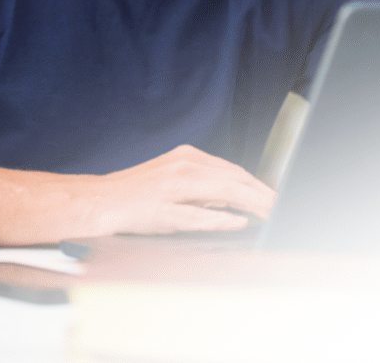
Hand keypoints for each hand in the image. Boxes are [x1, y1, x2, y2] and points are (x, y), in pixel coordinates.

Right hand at [0, 144, 276, 245]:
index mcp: (186, 158)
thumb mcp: (173, 181)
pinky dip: (221, 218)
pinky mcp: (164, 207)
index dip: (255, 184)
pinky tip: (237, 221)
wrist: (100, 201)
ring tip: (267, 212)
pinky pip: (199, 214)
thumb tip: (232, 202)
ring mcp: (174, 185)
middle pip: (232, 178)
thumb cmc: (135, 194)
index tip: (273, 195)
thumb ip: (202, 189)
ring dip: (249, 203)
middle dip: (260, 193)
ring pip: (222, 191)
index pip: (231, 170)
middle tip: (279, 205)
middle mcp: (182, 165)